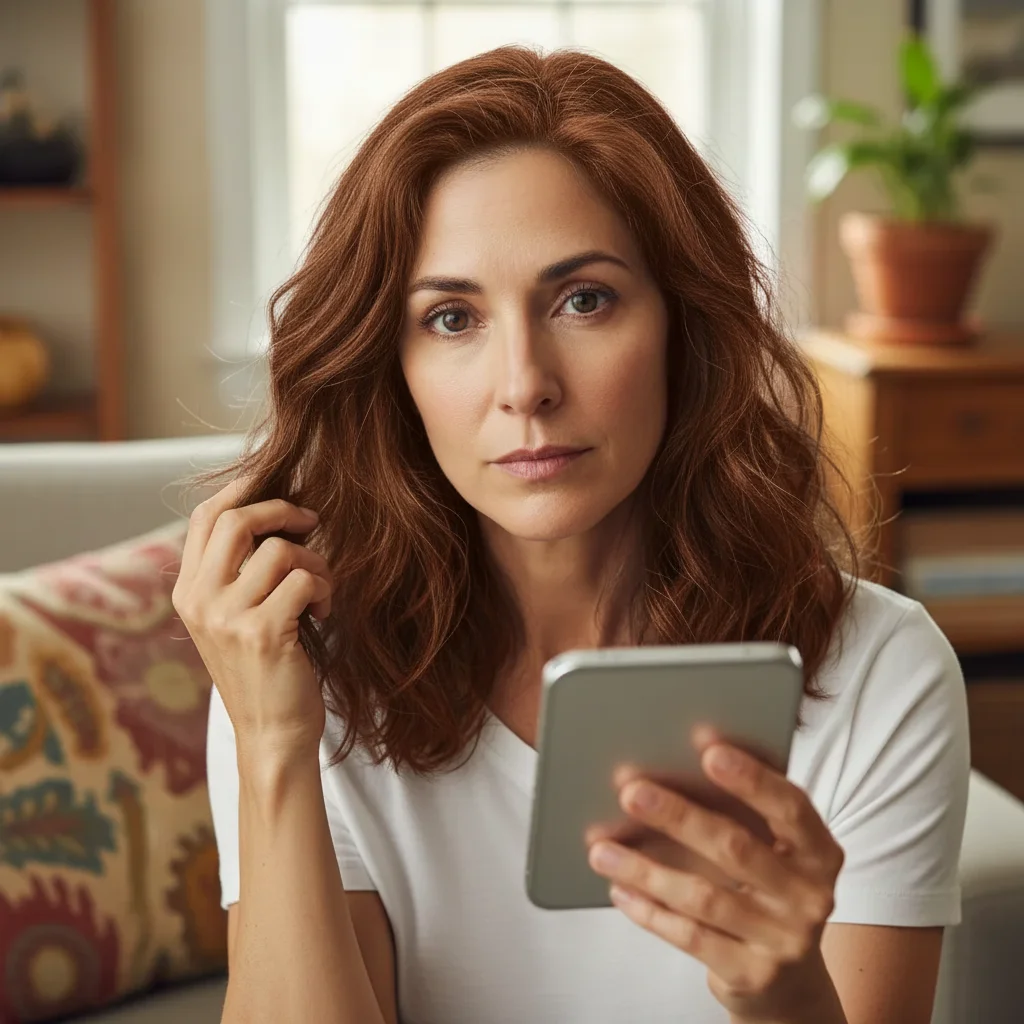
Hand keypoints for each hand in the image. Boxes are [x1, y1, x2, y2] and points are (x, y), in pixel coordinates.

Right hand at [172, 474, 333, 759]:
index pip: (204, 519)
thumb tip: (273, 512)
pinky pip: (303, 580)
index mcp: (188, 593)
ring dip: (314, 563)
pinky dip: (324, 589)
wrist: (271, 734)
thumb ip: (237, 574)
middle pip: (237, 520)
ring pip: (280, 551)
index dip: (241, 491)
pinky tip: (323, 612)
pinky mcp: (262, 632)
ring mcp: (227, 617)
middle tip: (312, 522)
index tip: (273, 483)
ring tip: (320, 591)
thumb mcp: (234, 620)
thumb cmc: (265, 671)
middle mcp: (199, 601)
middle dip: (283, 510)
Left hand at [586, 741, 845, 1023]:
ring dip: (646, 870)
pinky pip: (691, 937)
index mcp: (819, 851)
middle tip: (631, 793)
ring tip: (602, 849)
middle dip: (678, 817)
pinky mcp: (753, 975)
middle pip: (736, 848)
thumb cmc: (767, 889)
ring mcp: (783, 940)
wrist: (789, 980)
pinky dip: (650, 912)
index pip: (790, 807)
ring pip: (704, 897)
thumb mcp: (772, 850)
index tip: (708, 749)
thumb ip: (741, 812)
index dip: (751, 778)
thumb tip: (669, 766)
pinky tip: (620, 889)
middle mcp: (810, 896)